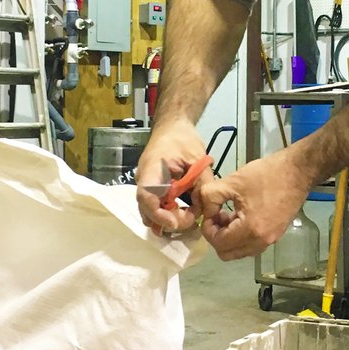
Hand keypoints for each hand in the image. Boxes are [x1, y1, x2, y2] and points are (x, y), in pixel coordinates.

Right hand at [135, 119, 212, 235]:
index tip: (175, 223)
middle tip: (191, 219)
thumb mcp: (198, 160)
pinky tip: (185, 211)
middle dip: (168, 221)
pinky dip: (169, 212)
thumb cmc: (183, 139)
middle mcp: (144, 180)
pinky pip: (157, 205)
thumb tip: (204, 208)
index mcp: (152, 170)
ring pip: (151, 211)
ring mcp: (147, 184)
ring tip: (190, 216)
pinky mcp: (153, 187)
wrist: (172, 126)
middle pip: (147, 210)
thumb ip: (202, 184)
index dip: (158, 215)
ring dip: (169, 218)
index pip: (146, 197)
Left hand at [196, 145, 313, 260]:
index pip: (218, 243)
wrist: (298, 171)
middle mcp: (261, 241)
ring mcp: (271, 240)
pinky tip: (241, 215)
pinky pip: (252, 245)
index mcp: (250, 230)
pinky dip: (241, 236)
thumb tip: (205, 209)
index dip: (208, 229)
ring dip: (229, 237)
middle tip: (216, 216)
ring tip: (228, 215)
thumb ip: (210, 196)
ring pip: (240, 251)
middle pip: (228, 254)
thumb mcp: (233, 181)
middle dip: (217, 236)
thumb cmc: (266, 174)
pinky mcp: (276, 235)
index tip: (209, 212)